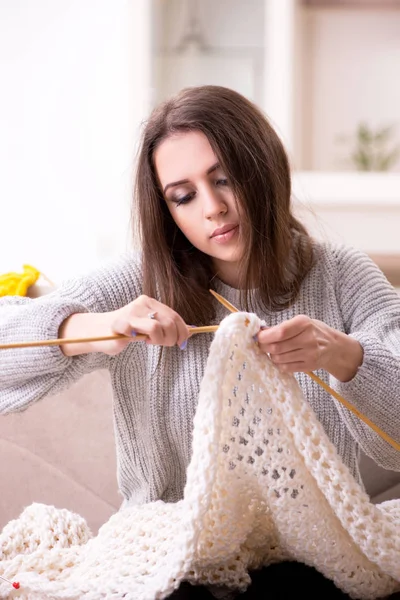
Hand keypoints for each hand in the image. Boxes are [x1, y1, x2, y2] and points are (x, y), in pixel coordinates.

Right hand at [60, 295, 189, 356]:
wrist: (99, 331)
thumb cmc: (127, 331)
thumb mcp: (149, 326)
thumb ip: (165, 326)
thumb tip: (189, 332)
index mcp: (150, 302)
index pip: (174, 315)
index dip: (182, 330)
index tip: (182, 341)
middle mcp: (142, 304)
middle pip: (169, 322)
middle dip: (171, 338)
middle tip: (164, 344)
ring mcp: (132, 312)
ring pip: (157, 327)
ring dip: (158, 340)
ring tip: (149, 341)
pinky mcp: (121, 323)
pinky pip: (139, 332)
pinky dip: (142, 339)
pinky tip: (137, 339)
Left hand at [256, 315, 362, 381]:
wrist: (333, 346)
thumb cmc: (313, 331)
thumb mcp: (300, 322)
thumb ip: (281, 327)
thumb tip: (260, 332)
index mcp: (304, 324)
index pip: (280, 332)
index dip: (265, 336)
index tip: (258, 337)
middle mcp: (308, 339)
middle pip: (277, 348)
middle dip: (264, 347)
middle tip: (261, 345)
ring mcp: (310, 354)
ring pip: (279, 359)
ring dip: (271, 356)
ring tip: (273, 351)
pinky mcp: (309, 366)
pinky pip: (286, 368)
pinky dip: (279, 364)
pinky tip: (281, 358)